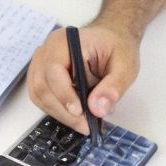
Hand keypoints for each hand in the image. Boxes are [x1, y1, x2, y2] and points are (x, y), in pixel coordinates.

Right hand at [26, 20, 141, 133]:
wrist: (111, 39)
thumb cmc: (117, 48)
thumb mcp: (125, 66)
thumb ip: (113, 87)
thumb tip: (97, 109)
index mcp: (65, 41)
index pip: (54, 69)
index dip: (64, 93)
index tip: (80, 112)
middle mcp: (47, 50)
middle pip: (43, 85)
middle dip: (63, 110)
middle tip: (85, 125)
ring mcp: (41, 63)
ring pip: (39, 94)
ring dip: (59, 113)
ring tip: (83, 123)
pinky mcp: (41, 76)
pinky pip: (41, 97)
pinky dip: (56, 110)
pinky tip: (74, 115)